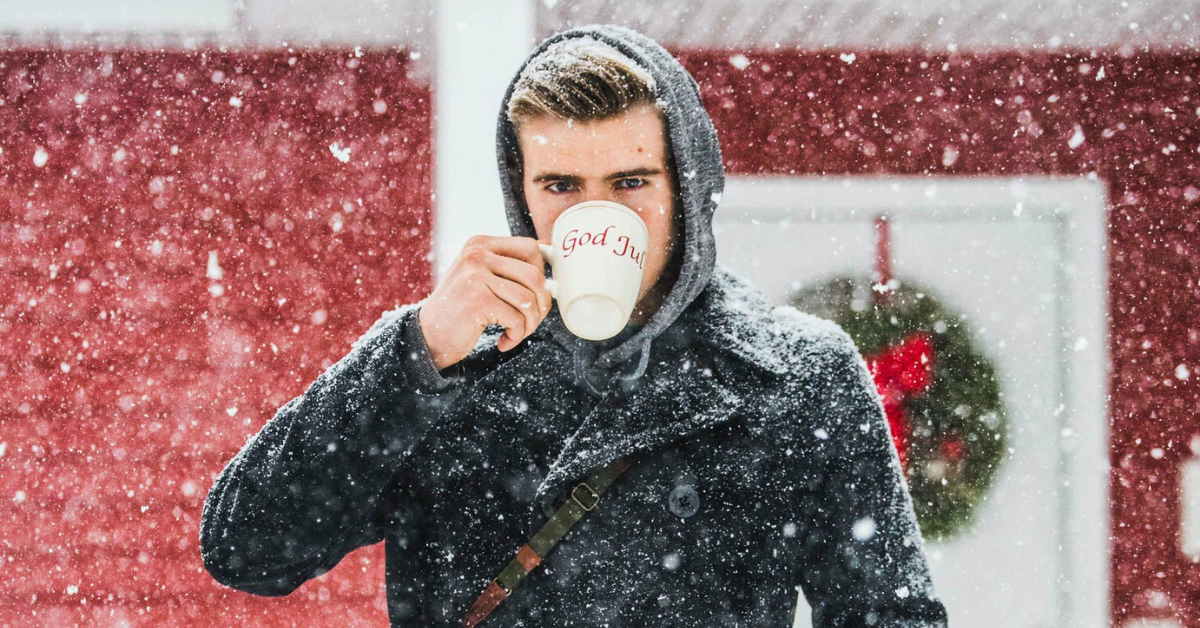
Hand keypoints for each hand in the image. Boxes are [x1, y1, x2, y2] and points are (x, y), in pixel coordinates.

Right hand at [417, 235, 552, 370]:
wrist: (429, 335)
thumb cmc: (462, 309)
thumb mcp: (482, 277)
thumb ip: (508, 266)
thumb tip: (550, 255)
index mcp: (480, 244)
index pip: (530, 248)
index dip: (542, 273)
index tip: (535, 295)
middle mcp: (477, 254)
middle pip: (534, 275)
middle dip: (541, 305)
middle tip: (530, 322)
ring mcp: (476, 276)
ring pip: (528, 299)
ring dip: (529, 324)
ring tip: (517, 333)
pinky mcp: (477, 301)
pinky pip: (516, 319)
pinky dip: (516, 335)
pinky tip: (504, 342)